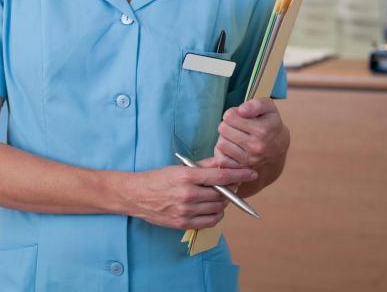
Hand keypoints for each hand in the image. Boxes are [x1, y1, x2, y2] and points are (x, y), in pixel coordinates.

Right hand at [124, 164, 257, 229]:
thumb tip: (223, 162)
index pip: (221, 177)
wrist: (135, 195)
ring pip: (218, 208)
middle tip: (227, 185)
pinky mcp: (183, 223)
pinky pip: (210, 222)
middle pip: (222, 194)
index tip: (251, 173)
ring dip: (222, 203)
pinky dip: (216, 215)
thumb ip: (203, 166)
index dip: (239, 175)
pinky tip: (212, 208)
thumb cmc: (157, 179)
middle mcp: (188, 194)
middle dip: (229, 189)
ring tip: (216, 196)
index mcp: (187, 176)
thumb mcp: (179, 167)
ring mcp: (186, 211)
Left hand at [212, 98, 290, 169]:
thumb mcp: (269, 107)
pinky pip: (221, 158)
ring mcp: (249, 160)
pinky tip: (233, 147)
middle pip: (223, 129)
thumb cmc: (270, 123)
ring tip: (235, 136)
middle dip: (228, 125)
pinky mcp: (242, 169)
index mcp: (262, 130)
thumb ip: (256, 104)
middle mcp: (256, 147)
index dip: (232, 113)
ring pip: (221, 143)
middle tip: (237, 126)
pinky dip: (224, 152)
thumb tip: (241, 110)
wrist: (278, 147)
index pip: (229, 116)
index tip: (239, 116)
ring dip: (225, 138)